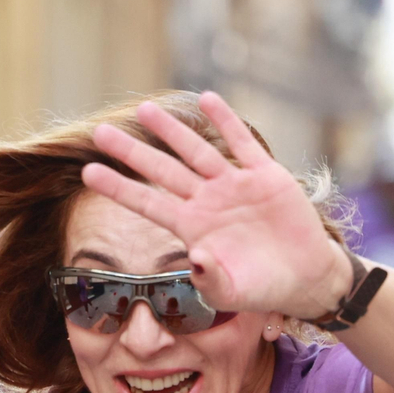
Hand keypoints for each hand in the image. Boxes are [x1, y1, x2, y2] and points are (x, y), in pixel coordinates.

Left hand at [80, 91, 353, 320]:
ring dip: (172, 130)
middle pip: (163, 171)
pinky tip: (206, 99)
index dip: (119, 187)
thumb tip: (197, 259)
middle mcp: (207, 202)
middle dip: (132, 152)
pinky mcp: (265, 176)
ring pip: (196, 151)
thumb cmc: (262, 289)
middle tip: (100, 132)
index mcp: (192, 229)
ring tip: (145, 110)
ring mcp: (234, 186)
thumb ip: (211, 281)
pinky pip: (242, 144)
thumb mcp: (233, 293)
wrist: (305, 278)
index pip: (147, 204)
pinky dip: (227, 121)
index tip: (88, 172)